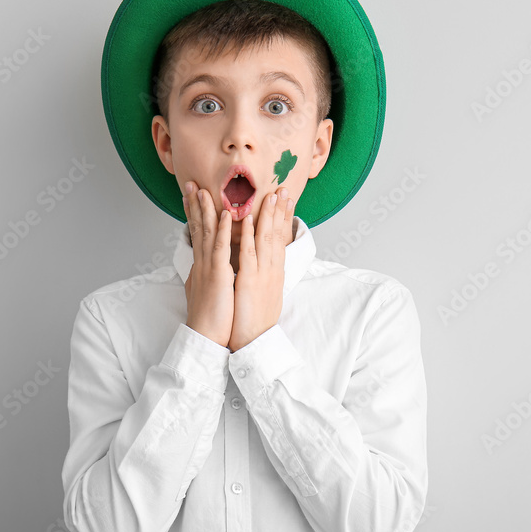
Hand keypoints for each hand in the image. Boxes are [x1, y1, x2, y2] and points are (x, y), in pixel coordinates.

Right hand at [182, 181, 234, 348]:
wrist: (207, 338)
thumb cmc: (210, 319)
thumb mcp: (204, 292)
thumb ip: (203, 278)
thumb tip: (197, 270)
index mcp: (202, 267)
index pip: (198, 235)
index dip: (195, 215)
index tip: (193, 197)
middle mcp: (202, 263)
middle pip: (198, 228)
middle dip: (195, 205)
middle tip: (191, 184)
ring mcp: (209, 267)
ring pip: (206, 233)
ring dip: (206, 210)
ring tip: (204, 189)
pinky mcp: (217, 275)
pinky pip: (219, 248)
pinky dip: (222, 230)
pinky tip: (226, 214)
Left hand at [229, 187, 294, 352]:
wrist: (255, 342)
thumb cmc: (255, 321)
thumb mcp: (264, 294)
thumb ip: (264, 277)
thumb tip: (264, 267)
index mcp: (275, 273)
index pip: (281, 240)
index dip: (284, 219)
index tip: (286, 201)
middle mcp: (272, 270)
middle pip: (278, 235)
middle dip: (280, 211)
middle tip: (283, 189)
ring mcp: (262, 274)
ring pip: (265, 239)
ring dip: (267, 216)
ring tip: (269, 195)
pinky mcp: (248, 281)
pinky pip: (248, 253)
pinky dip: (247, 234)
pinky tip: (245, 219)